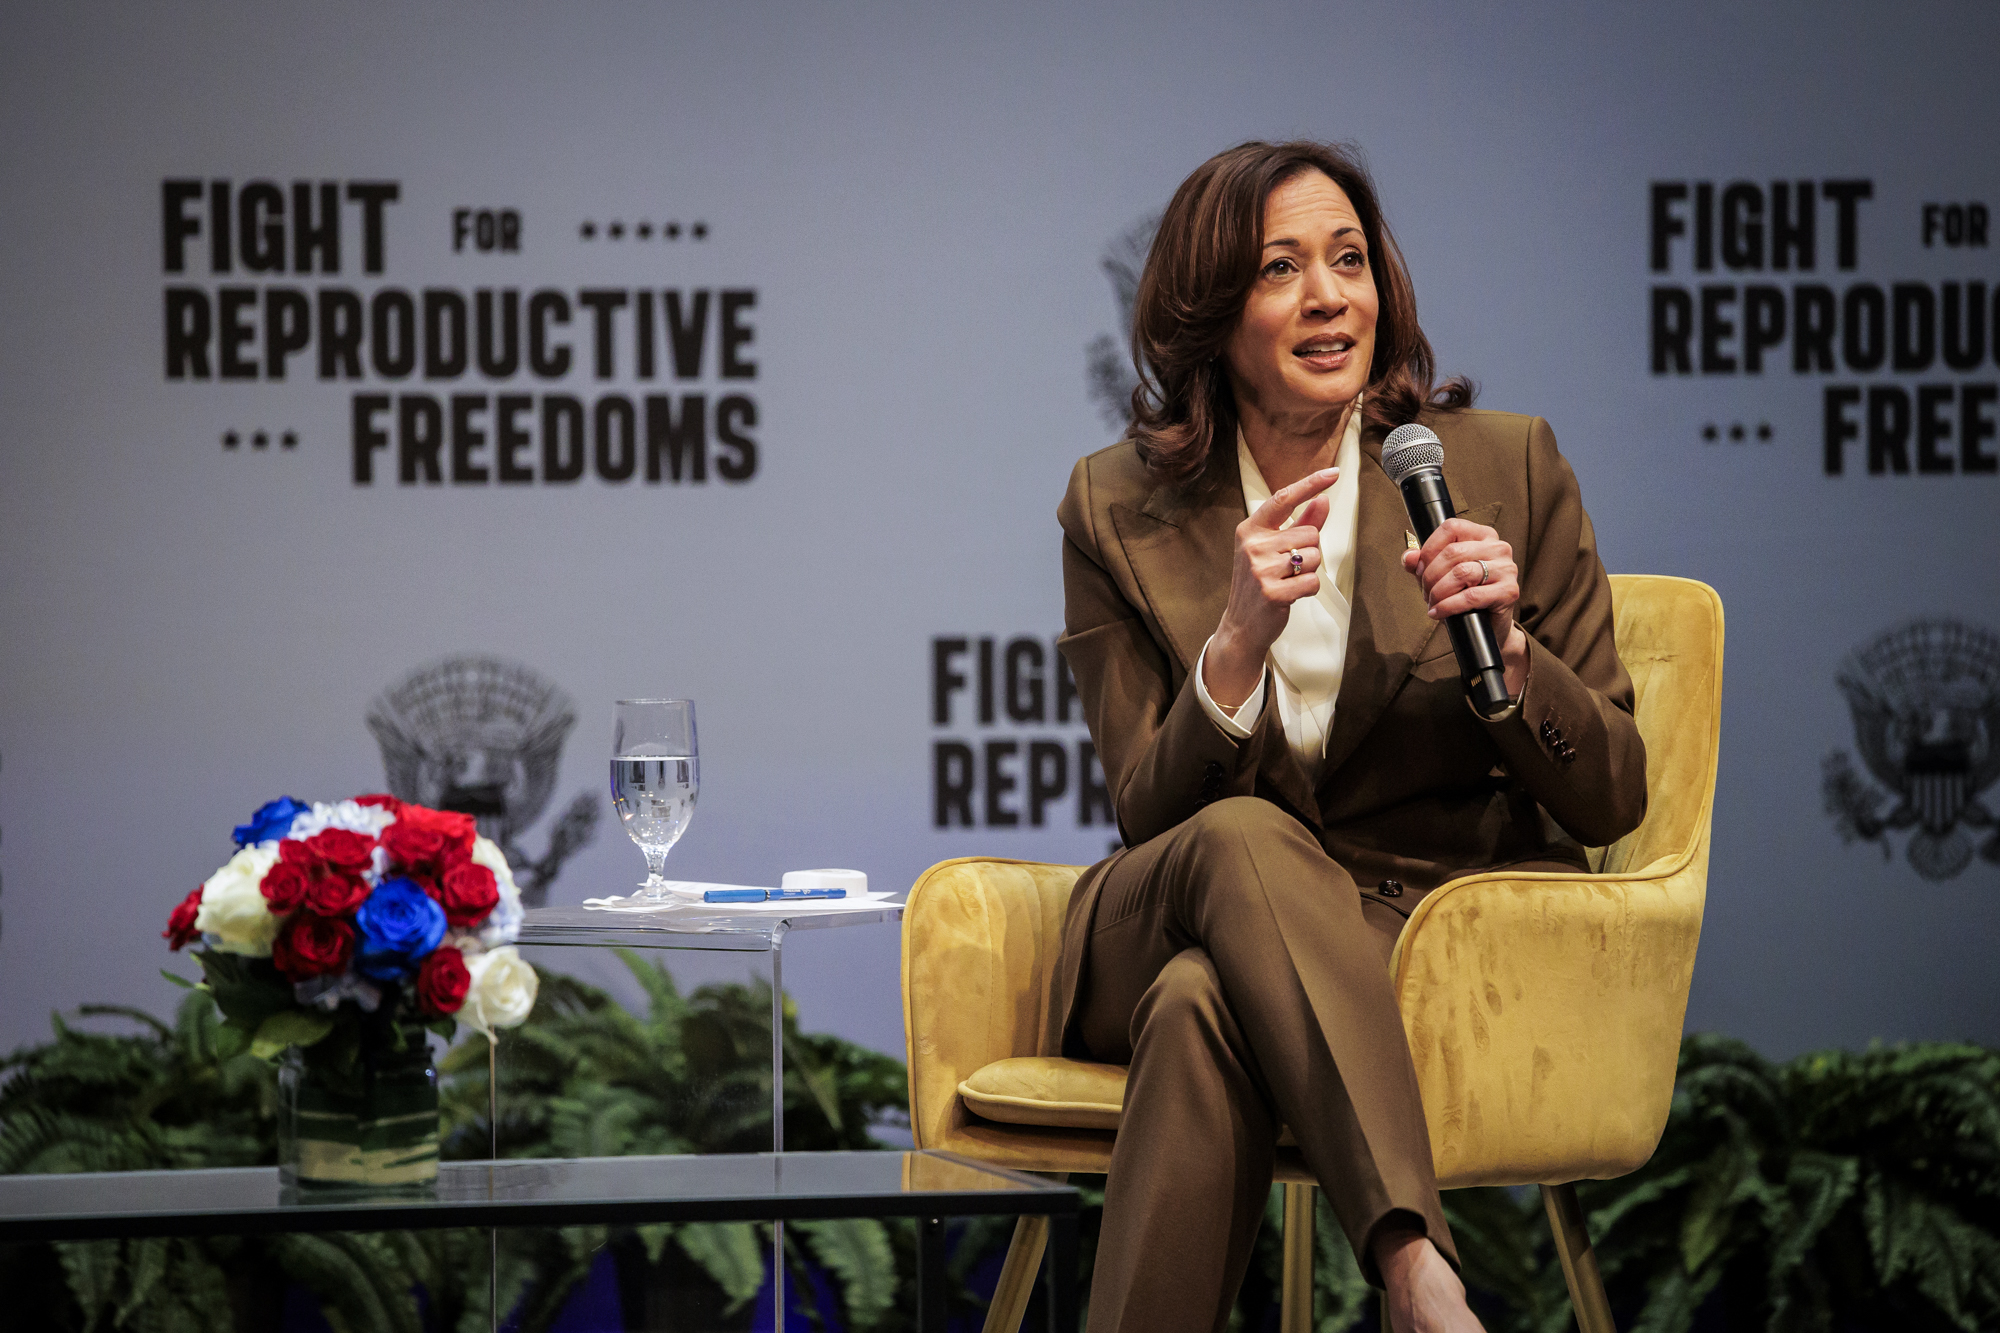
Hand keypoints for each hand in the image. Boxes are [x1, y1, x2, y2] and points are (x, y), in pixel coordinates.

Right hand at [1204, 466, 1340, 707]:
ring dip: (1310, 571)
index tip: (1333, 472)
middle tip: (1288, 569)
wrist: (1242, 625)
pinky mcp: (1272, 592)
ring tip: (1288, 581)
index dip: (1310, 484)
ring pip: (1314, 557)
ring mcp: (1260, 569)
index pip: (1284, 499)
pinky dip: (1308, 590)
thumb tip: (1323, 500)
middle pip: (1310, 534)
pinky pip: (1312, 581)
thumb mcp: (1275, 550)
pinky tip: (1290, 595)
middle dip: (1309, 551)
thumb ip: (1301, 523)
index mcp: (1251, 529)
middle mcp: (1253, 545)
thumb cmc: (1260, 583)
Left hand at [1401, 517, 1529, 695]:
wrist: (1488, 625)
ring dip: (1438, 591)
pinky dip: (1448, 605)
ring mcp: (1507, 568)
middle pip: (1453, 552)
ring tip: (1432, 603)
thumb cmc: (1463, 595)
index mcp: (1483, 535)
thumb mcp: (1439, 575)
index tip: (1419, 569)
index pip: (1451, 528)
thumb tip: (1409, 557)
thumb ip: (1422, 563)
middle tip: (1426, 592)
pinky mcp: (1509, 591)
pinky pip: (1472, 596)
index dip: (1429, 548)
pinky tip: (1438, 612)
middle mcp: (1498, 547)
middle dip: (1430, 575)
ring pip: (1461, 572)